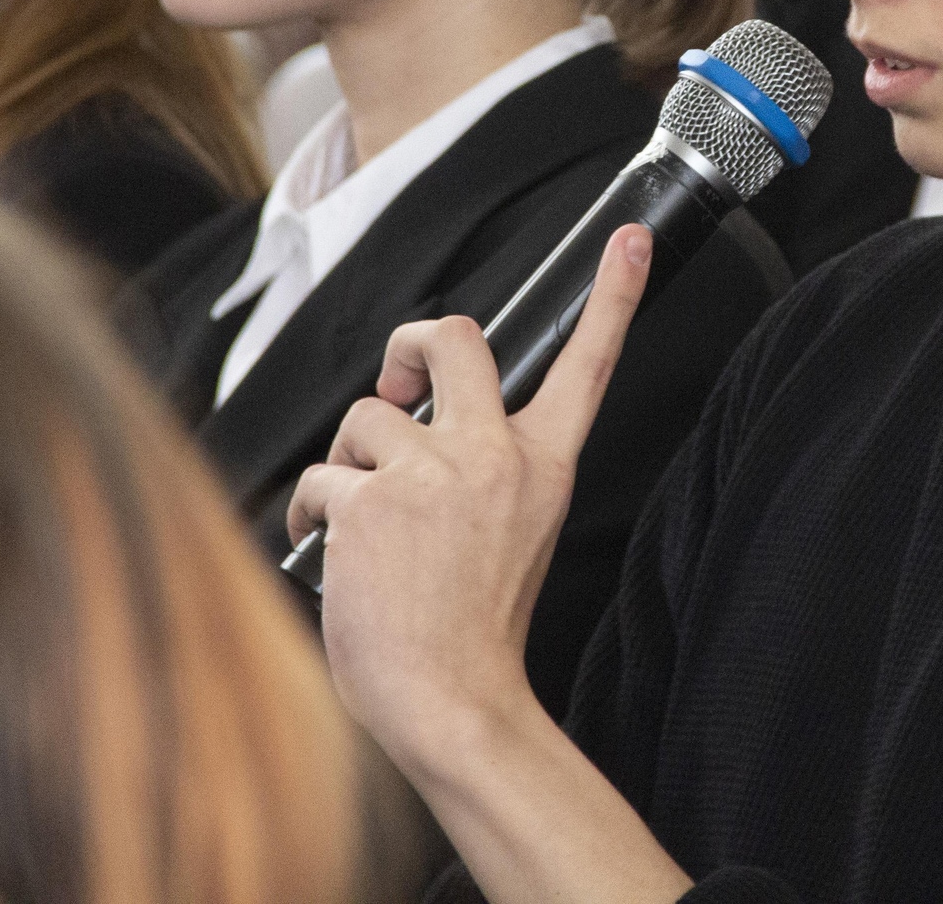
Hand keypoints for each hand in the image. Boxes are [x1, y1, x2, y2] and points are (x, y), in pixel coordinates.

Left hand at [289, 224, 652, 769]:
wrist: (452, 703)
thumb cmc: (472, 628)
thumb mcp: (515, 533)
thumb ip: (486, 469)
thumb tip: (418, 423)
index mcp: (542, 466)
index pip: (587, 366)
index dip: (613, 295)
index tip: (631, 238)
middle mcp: (494, 457)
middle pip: (454, 338)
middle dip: (412, 343)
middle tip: (398, 381)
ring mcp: (432, 474)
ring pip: (366, 418)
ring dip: (351, 465)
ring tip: (366, 527)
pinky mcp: (369, 501)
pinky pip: (320, 480)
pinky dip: (312, 516)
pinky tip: (334, 557)